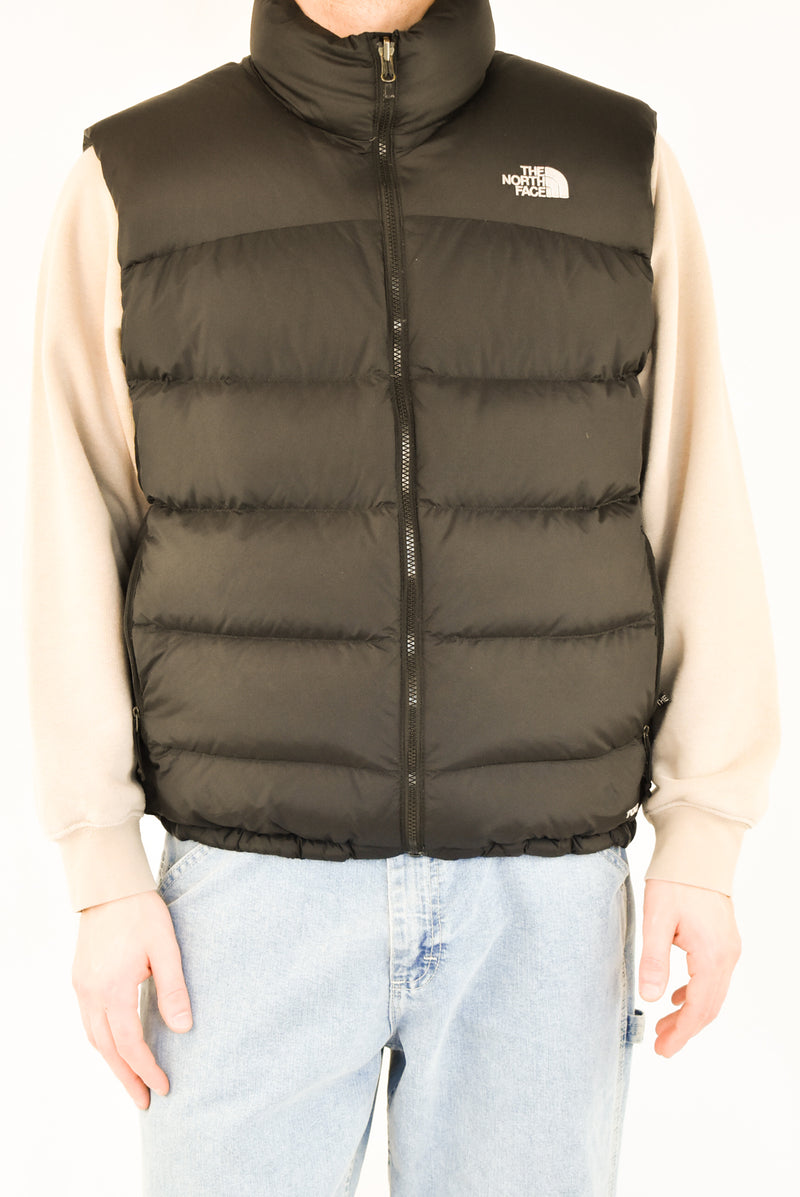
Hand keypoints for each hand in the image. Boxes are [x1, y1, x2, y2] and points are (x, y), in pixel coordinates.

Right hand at [72, 890, 192, 1109]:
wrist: (110, 886)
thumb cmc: (142, 913)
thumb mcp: (166, 948)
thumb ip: (173, 990)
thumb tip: (183, 1030)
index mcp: (113, 989)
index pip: (130, 1044)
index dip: (147, 1069)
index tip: (163, 1087)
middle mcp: (91, 993)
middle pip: (108, 1049)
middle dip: (127, 1077)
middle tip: (145, 1101)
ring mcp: (82, 986)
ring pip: (94, 1038)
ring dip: (113, 1062)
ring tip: (132, 1080)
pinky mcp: (80, 978)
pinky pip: (89, 1021)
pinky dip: (103, 1041)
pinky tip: (117, 1045)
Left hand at [638, 879, 741, 1056]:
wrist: (697, 851)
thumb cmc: (675, 881)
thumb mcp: (656, 920)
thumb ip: (654, 960)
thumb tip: (651, 998)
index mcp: (711, 956)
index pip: (699, 1009)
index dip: (682, 1033)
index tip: (664, 1050)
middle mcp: (726, 956)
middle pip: (709, 1007)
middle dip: (686, 1029)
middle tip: (662, 1045)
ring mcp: (729, 948)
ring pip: (713, 993)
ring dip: (691, 1012)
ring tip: (666, 1025)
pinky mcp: (724, 940)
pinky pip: (714, 977)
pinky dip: (697, 992)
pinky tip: (678, 995)